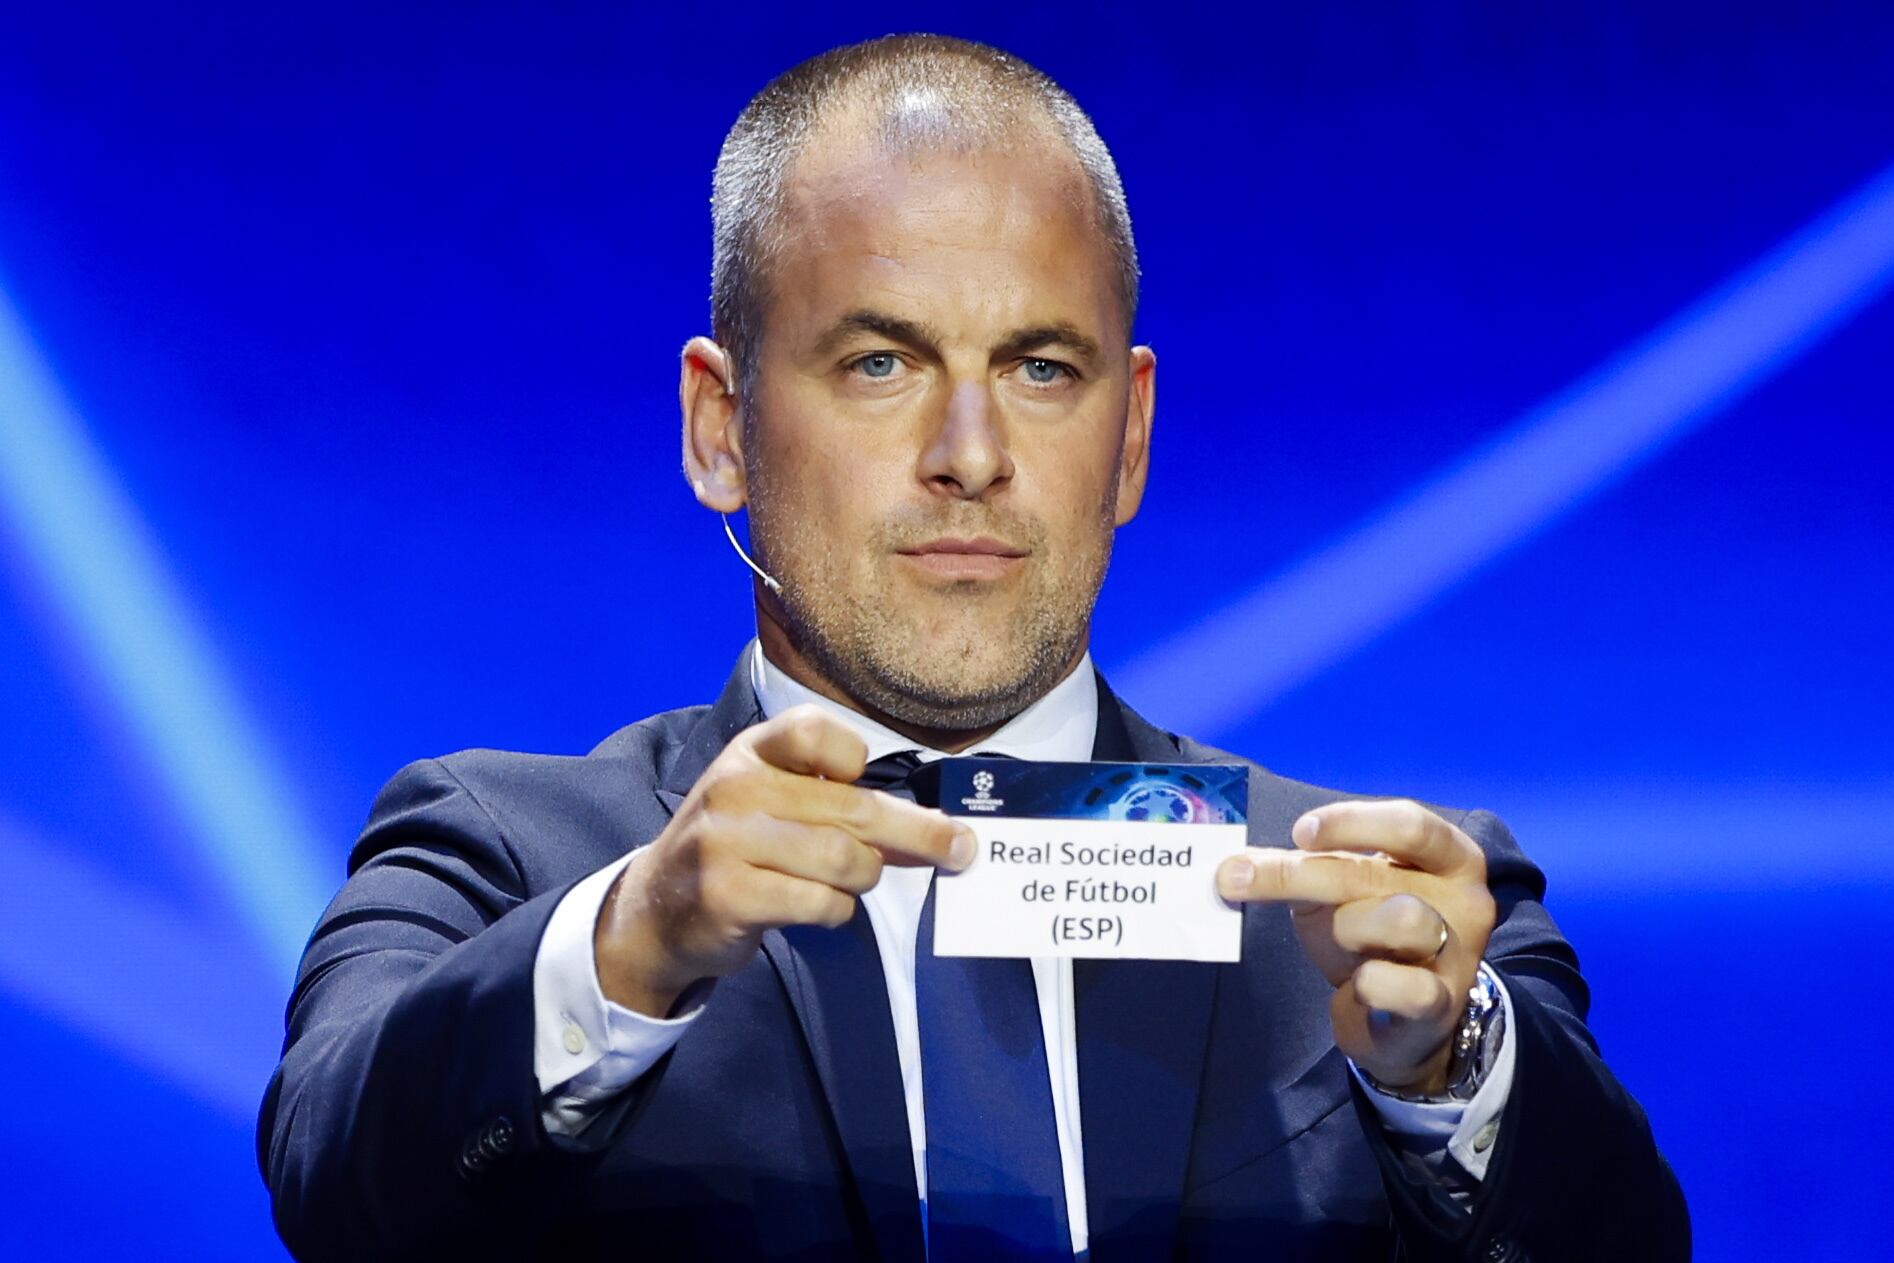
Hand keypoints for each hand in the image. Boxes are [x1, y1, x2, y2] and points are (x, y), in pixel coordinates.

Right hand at [594, 705, 974, 1015]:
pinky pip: (819, 903)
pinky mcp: (729, 895)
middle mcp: (735, 788)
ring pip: (843, 860)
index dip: (853, 756)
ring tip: (853, 883)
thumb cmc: (735, 848)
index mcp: (750, 753)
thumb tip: (934, 828)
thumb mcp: (767, 801)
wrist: (656, 910)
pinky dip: (836, 911)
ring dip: (865, 878)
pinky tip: (821, 909)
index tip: (863, 779)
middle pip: (853, 808)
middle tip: (958, 849)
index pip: (814, 731)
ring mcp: (727, 842)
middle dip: (917, 834)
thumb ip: (835, 802)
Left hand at [1216, 800, 1496, 1092]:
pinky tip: (1356, 985)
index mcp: (1450, 857)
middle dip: (1300, 875)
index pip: (1410, 824)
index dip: (1351, 823)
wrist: (1407, 1020)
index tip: (1300, 833)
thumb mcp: (1345, 890)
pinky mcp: (1440, 1006)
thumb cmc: (1373, 934)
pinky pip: (1406, 987)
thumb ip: (1310, 867)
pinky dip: (1372, 982)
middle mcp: (1466, 900)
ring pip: (1400, 921)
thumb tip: (1236, 866)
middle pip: (1377, 874)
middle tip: (1236, 876)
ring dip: (1344, 928)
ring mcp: (1459, 955)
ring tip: (1333, 943)